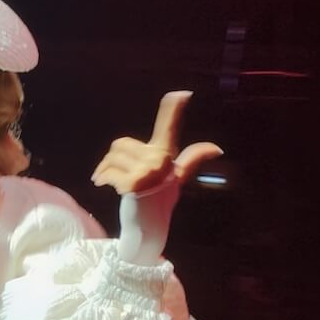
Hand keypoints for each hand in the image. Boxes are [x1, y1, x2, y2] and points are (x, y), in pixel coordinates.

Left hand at [92, 91, 223, 196]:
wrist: (147, 226)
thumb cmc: (159, 199)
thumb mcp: (176, 176)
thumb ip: (192, 158)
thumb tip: (217, 148)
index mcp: (167, 155)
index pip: (170, 126)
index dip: (174, 109)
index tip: (182, 93)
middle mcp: (159, 160)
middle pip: (121, 144)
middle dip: (113, 158)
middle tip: (115, 173)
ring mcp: (147, 172)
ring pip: (112, 156)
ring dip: (105, 168)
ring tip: (110, 179)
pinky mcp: (132, 184)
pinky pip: (108, 172)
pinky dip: (102, 178)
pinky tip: (103, 185)